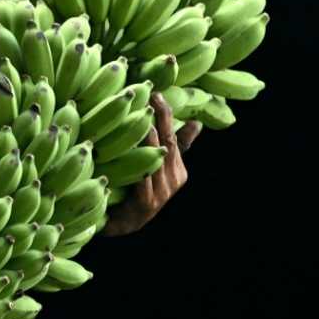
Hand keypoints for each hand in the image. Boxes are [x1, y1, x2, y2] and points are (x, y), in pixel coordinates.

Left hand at [101, 92, 201, 236]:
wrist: (120, 225)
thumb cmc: (137, 191)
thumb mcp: (157, 168)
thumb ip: (174, 147)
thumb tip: (197, 123)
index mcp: (179, 169)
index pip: (175, 136)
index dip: (167, 114)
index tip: (158, 94)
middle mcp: (174, 180)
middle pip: (168, 143)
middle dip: (161, 118)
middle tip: (151, 96)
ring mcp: (162, 192)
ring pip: (157, 158)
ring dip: (150, 137)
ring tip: (143, 117)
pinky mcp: (147, 202)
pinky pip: (144, 176)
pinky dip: (140, 160)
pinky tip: (133, 146)